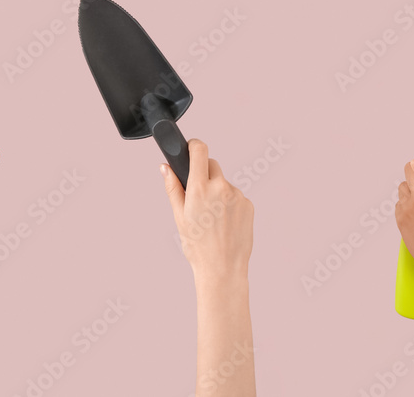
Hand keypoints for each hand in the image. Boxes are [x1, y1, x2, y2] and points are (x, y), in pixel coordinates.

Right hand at [162, 139, 253, 281]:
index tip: (191, 148)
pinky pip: (236, 196)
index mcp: (200, 189)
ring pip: (224, 183)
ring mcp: (237, 195)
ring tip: (212, 218)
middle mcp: (221, 188)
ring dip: (218, 192)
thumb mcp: (179, 216)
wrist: (222, 268)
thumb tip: (165, 168)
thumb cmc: (198, 246)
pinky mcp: (248, 205)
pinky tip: (224, 223)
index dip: (194, 145)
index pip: (200, 151)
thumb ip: (173, 188)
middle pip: (212, 165)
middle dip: (204, 173)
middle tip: (198, 194)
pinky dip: (229, 204)